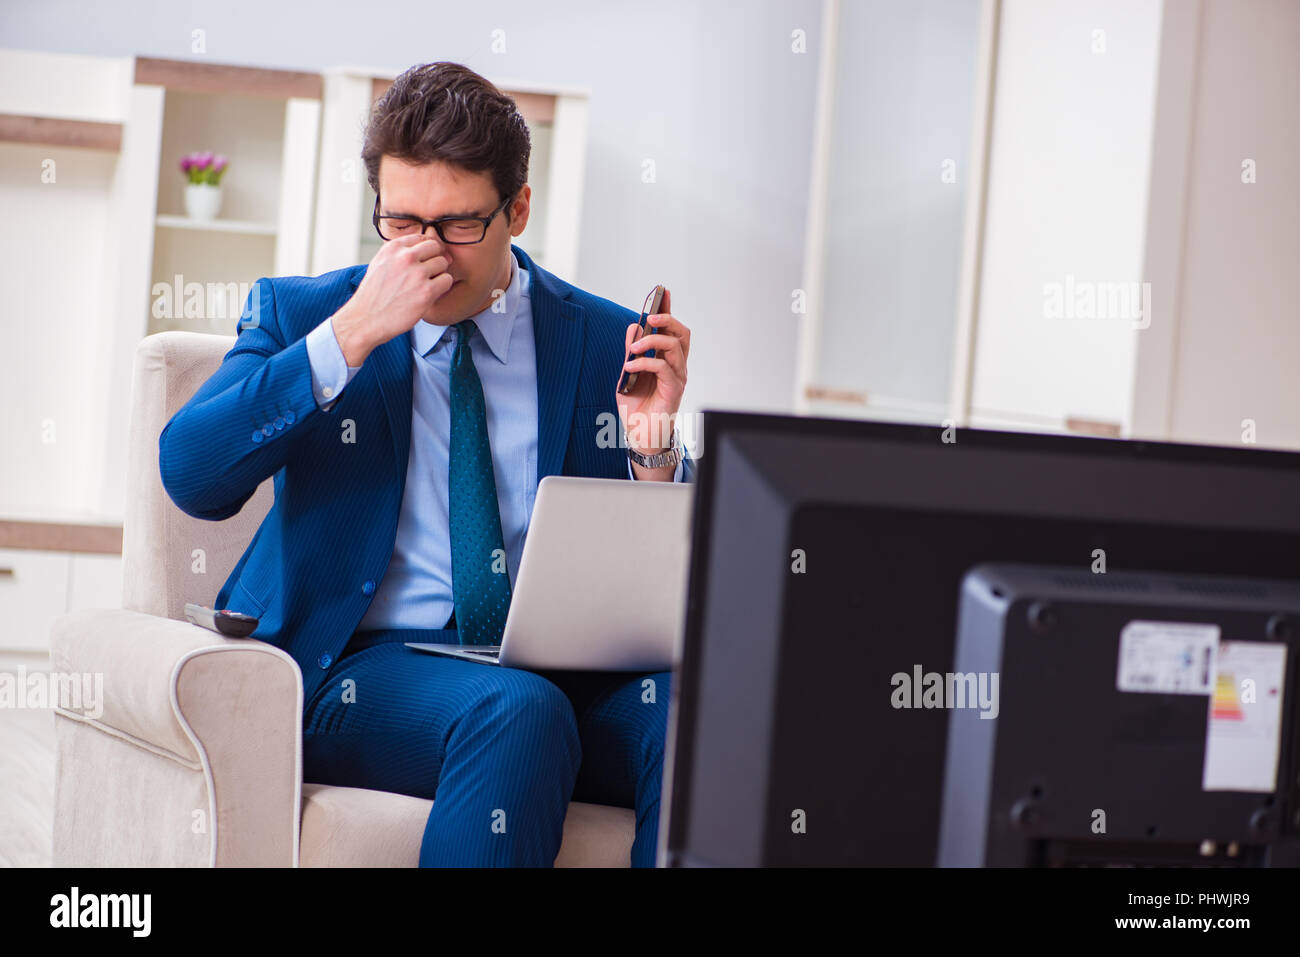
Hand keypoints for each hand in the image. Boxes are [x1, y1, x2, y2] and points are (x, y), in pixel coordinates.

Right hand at [331, 233, 455, 364]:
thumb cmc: (374, 294)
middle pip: (435, 247)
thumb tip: (425, 247)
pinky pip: (447, 280)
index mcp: (393, 248)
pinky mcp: (426, 291)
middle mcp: (405, 257)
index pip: (422, 237)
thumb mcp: (380, 263)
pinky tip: (430, 293)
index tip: (426, 259)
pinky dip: (442, 287)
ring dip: (438, 274)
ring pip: (443, 263)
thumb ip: (399, 253)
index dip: (427, 249)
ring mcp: (417, 274)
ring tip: (426, 285)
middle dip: (435, 258)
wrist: (366, 319)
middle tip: (430, 272)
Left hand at [616, 288, 688, 453]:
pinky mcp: (674, 389)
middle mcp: (676, 366)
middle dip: (667, 319)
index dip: (668, 309)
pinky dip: (645, 362)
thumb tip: (633, 328)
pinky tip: (631, 366)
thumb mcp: (628, 374)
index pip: (671, 330)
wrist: (640, 435)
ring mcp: (677, 377)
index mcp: (667, 360)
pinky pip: (663, 367)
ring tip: (635, 347)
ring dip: (653, 340)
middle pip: (681, 333)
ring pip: (675, 346)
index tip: (663, 292)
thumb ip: (631, 352)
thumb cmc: (636, 408)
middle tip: (651, 316)